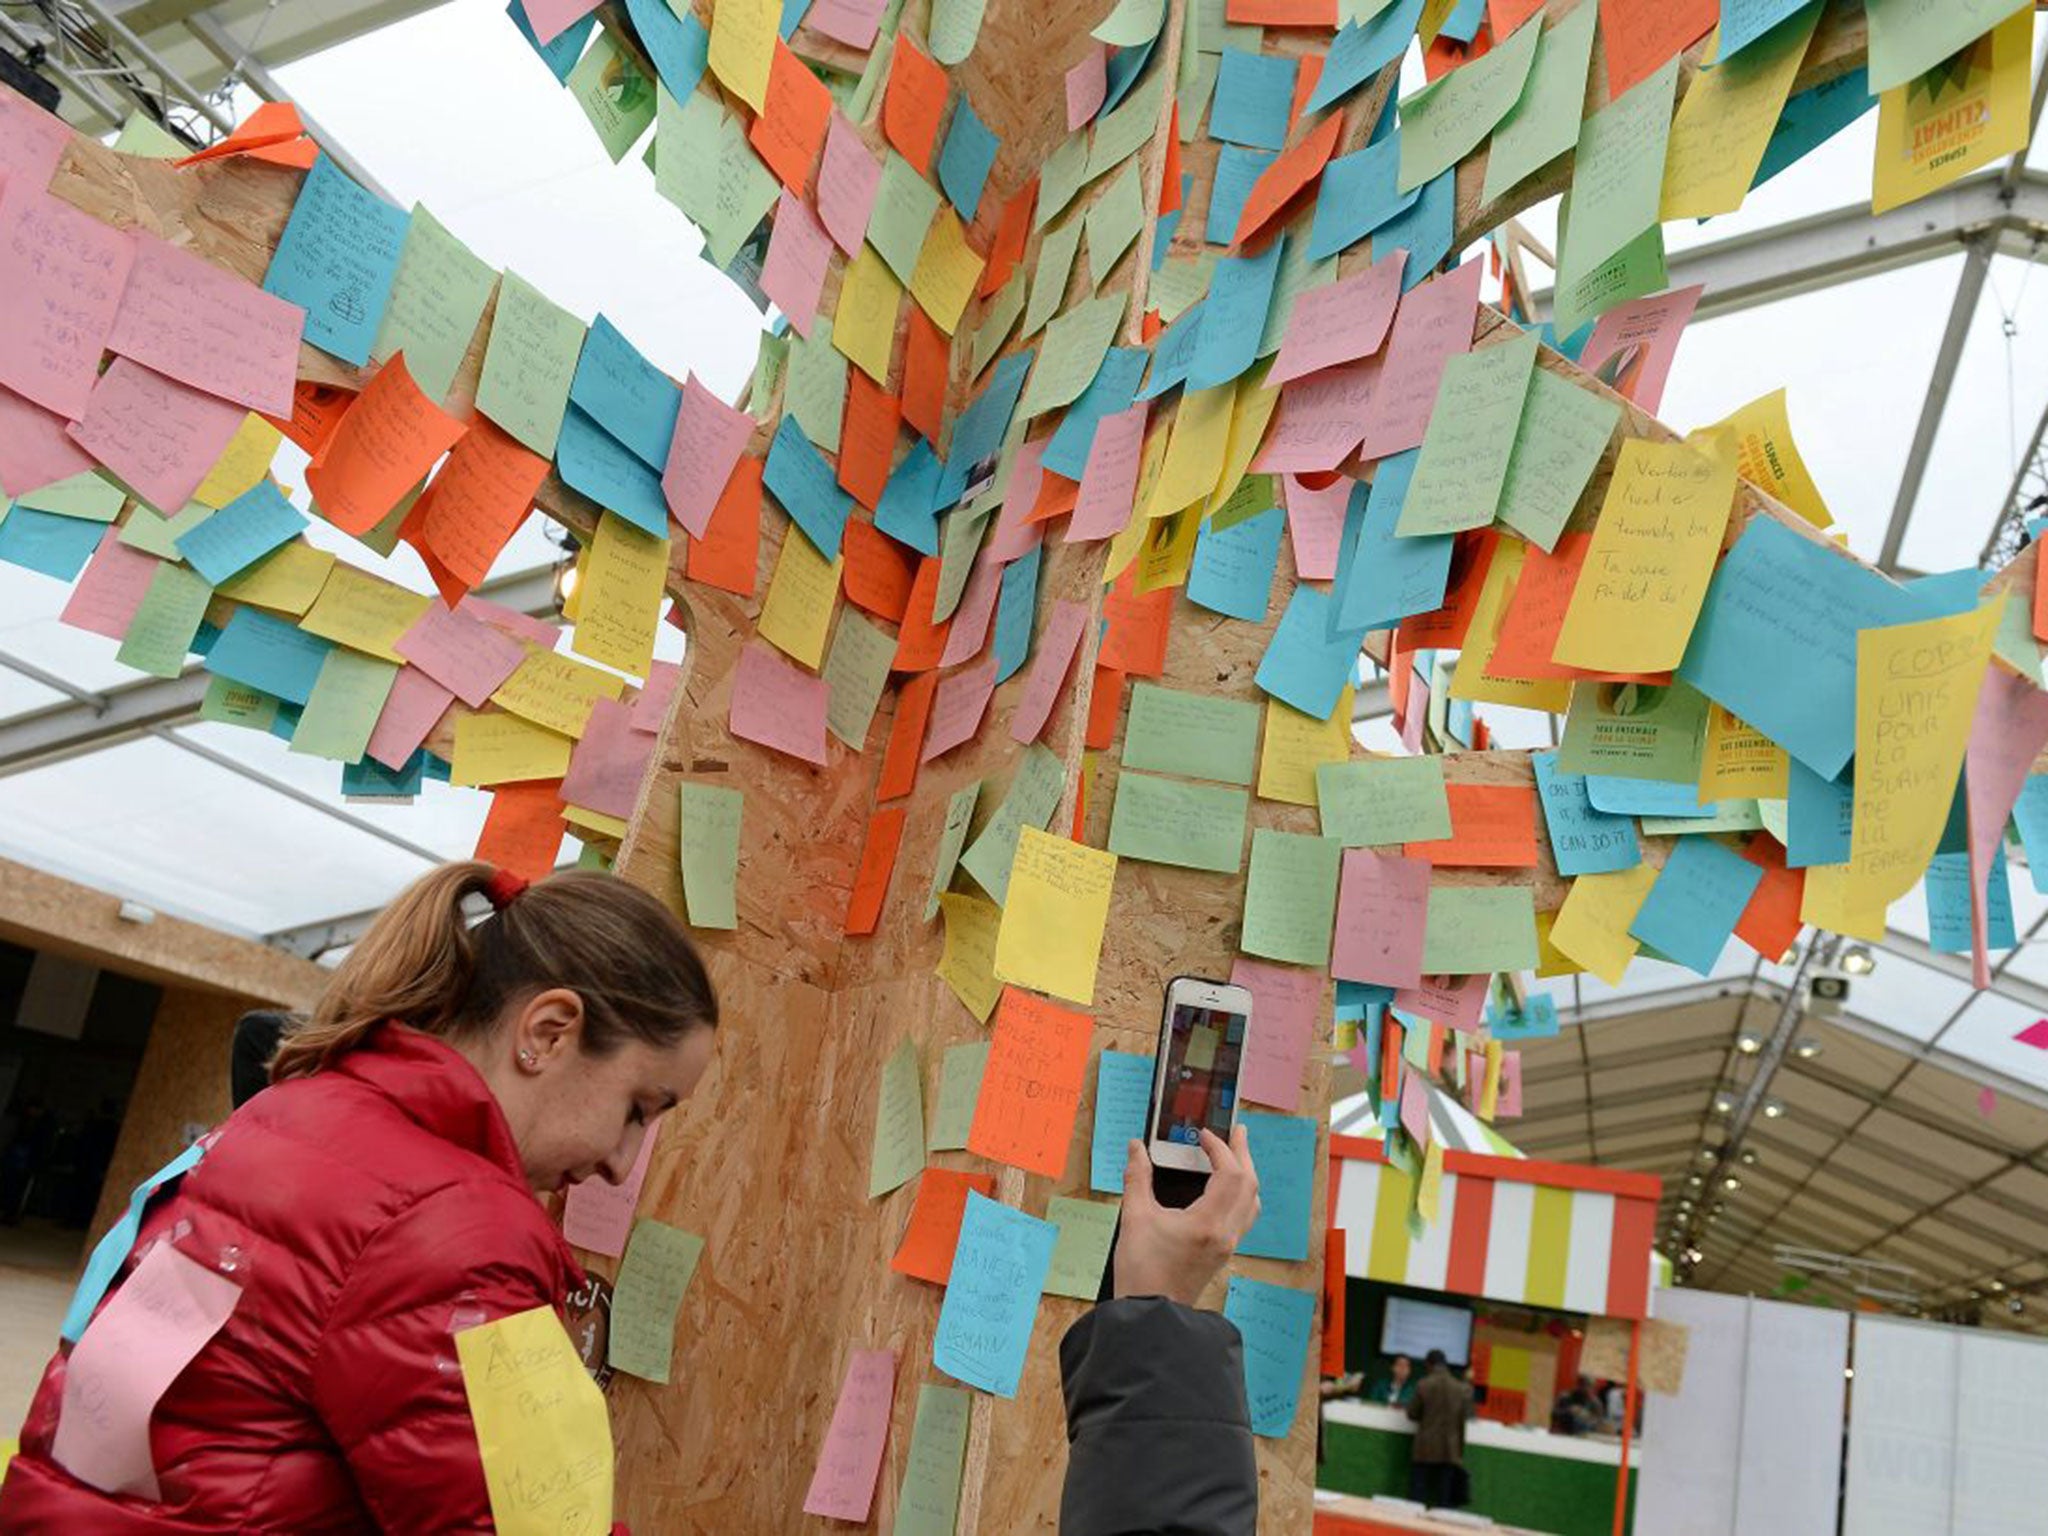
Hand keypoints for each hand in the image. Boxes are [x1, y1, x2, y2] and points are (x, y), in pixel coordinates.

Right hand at [1112, 1126, 1260, 1306]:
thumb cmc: (1142, 1271)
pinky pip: (1244, 1217)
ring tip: (1236, 1155)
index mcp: (1208, 1223)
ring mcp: (1228, 1245)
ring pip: (1251, 1202)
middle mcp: (1226, 1233)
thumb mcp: (1135, 1218)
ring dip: (1246, 1174)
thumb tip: (1137, 1148)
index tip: (1203, 1135)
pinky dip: (1241, 1194)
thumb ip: (1137, 1178)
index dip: (1219, 1148)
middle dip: (1243, 1154)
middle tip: (1237, 1132)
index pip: (1229, 1173)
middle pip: (1249, 1184)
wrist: (1151, 1313)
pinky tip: (1226, 1189)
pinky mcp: (1223, 1252)